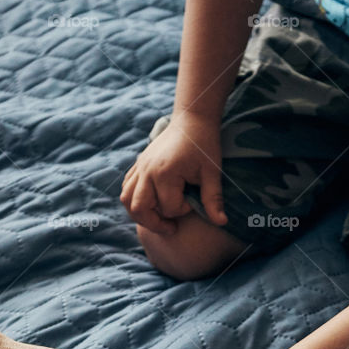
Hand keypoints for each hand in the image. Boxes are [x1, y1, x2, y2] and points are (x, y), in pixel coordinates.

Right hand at [120, 112, 227, 235]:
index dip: (183, 210)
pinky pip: (127, 188)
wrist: (192, 121)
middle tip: (172, 227)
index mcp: (165, 173)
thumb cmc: (204, 145)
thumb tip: (222, 222)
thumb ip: (213, 199)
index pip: (169, 208)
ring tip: (158, 218)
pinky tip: (151, 203)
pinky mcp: (138, 165)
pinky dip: (134, 200)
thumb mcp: (212, 173)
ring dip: (140, 214)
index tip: (193, 198)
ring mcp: (140, 167)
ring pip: (127, 200)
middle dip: (155, 223)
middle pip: (139, 209)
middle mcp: (147, 171)